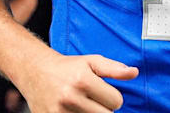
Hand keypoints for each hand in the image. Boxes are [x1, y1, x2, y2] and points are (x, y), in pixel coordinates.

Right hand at [17, 52, 137, 112]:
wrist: (35, 71)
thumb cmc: (68, 67)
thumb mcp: (91, 61)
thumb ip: (114, 68)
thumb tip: (134, 73)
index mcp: (82, 80)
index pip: (116, 101)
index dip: (113, 97)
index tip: (103, 93)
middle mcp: (70, 97)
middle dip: (104, 109)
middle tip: (93, 100)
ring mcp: (59, 112)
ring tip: (82, 105)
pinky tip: (74, 111)